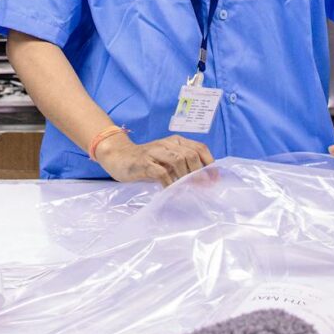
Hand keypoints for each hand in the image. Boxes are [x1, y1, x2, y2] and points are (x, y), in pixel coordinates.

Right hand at [94, 134, 213, 184]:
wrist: (118, 156)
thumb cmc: (146, 161)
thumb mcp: (166, 160)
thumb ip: (182, 166)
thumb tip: (203, 181)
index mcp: (176, 141)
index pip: (200, 148)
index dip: (210, 164)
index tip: (214, 180)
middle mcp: (167, 143)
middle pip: (191, 154)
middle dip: (200, 173)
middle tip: (202, 188)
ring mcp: (155, 152)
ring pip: (179, 160)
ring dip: (186, 177)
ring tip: (188, 189)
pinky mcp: (144, 162)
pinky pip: (161, 172)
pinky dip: (170, 183)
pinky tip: (171, 191)